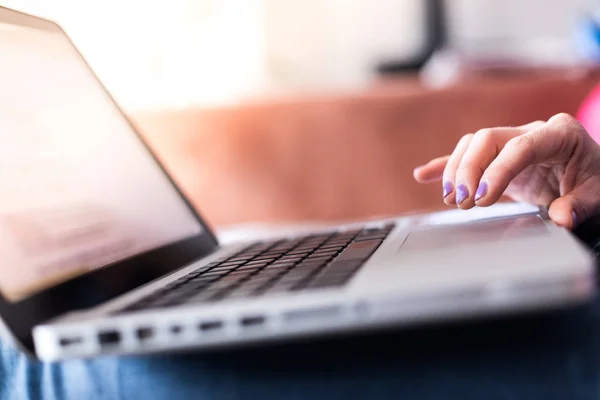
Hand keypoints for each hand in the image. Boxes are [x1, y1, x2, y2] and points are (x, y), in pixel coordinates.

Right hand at [413, 113, 599, 229]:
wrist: (592, 179)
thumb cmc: (597, 183)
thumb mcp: (598, 196)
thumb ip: (580, 205)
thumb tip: (561, 217)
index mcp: (560, 134)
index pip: (520, 146)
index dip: (497, 170)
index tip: (482, 197)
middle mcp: (531, 132)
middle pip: (486, 139)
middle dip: (468, 169)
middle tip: (462, 201)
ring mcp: (512, 142)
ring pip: (472, 145)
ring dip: (456, 171)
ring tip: (452, 200)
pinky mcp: (498, 158)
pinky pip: (467, 157)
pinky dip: (445, 166)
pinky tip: (424, 175)